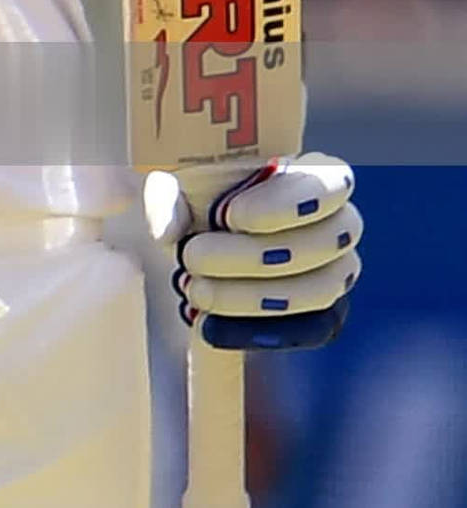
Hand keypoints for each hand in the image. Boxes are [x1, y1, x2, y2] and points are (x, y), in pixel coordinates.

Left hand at [146, 154, 361, 350]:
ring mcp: (338, 272)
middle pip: (323, 243)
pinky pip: (307, 331)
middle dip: (253, 255)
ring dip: (253, 296)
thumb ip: (167, 197)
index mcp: (319, 176)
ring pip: (318, 290)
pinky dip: (255, 331)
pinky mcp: (324, 315)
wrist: (201, 239)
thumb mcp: (178, 187)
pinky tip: (208, 325)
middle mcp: (341, 225)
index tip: (230, 214)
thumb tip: (165, 229)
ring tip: (194, 289)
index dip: (287, 203)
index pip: (332, 185)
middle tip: (191, 255)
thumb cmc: (200, 198)